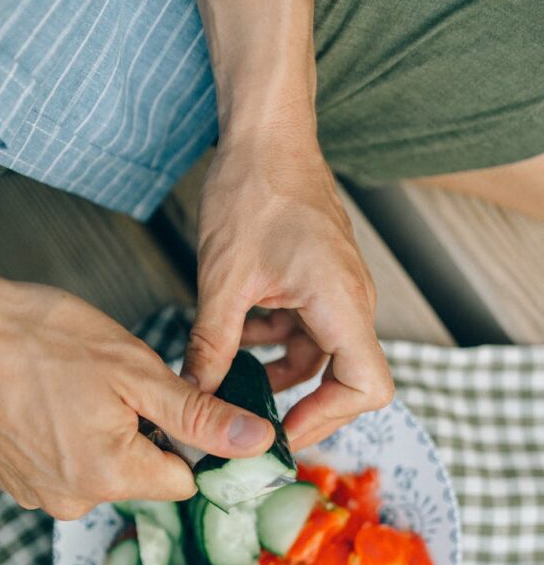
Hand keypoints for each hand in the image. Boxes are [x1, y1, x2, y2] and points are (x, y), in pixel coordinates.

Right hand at [0, 281, 274, 517]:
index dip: (182, 437)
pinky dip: (63, 440)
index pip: (183, 480)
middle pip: (141, 477)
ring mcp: (38, 495)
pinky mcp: (12, 482)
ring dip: (100, 436)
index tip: (162, 401)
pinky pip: (64, 468)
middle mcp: (75, 501)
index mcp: (113, 476)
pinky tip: (43, 402)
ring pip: (102, 471)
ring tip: (70, 389)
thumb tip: (256, 443)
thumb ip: (200, 416)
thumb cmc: (39, 339)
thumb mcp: (135, 370)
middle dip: (140, 434)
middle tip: (109, 385)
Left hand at [184, 135, 393, 450]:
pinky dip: (272, 343)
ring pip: (319, 357)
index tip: (283, 430)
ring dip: (277, 374)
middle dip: (298, 406)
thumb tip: (195, 396)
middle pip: (345, 382)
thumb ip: (211, 346)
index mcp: (342, 305)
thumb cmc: (254, 191)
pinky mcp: (320, 283)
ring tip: (228, 377)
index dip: (329, 419)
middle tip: (250, 425)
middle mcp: (351, 303)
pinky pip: (306, 331)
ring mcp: (338, 293)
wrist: (266, 134)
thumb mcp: (223, 280)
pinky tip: (234, 337)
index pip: (369, 388)